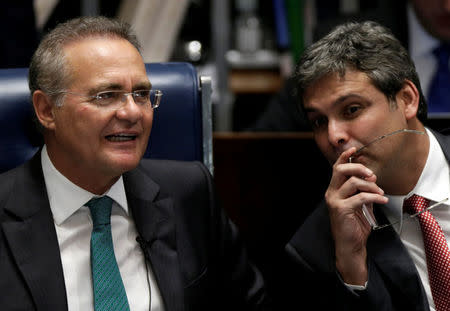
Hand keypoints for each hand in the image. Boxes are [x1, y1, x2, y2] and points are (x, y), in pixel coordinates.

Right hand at [325, 148, 387, 284]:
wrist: (351, 246)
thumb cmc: (354, 226)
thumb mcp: (359, 204)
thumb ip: (361, 191)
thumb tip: (371, 180)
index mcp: (334, 190)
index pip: (336, 168)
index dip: (344, 156)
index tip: (354, 148)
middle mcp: (331, 193)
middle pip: (341, 170)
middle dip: (358, 167)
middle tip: (372, 175)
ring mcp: (335, 201)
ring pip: (352, 182)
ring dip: (370, 185)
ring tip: (380, 193)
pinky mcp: (341, 209)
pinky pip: (360, 197)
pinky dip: (374, 197)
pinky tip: (381, 201)